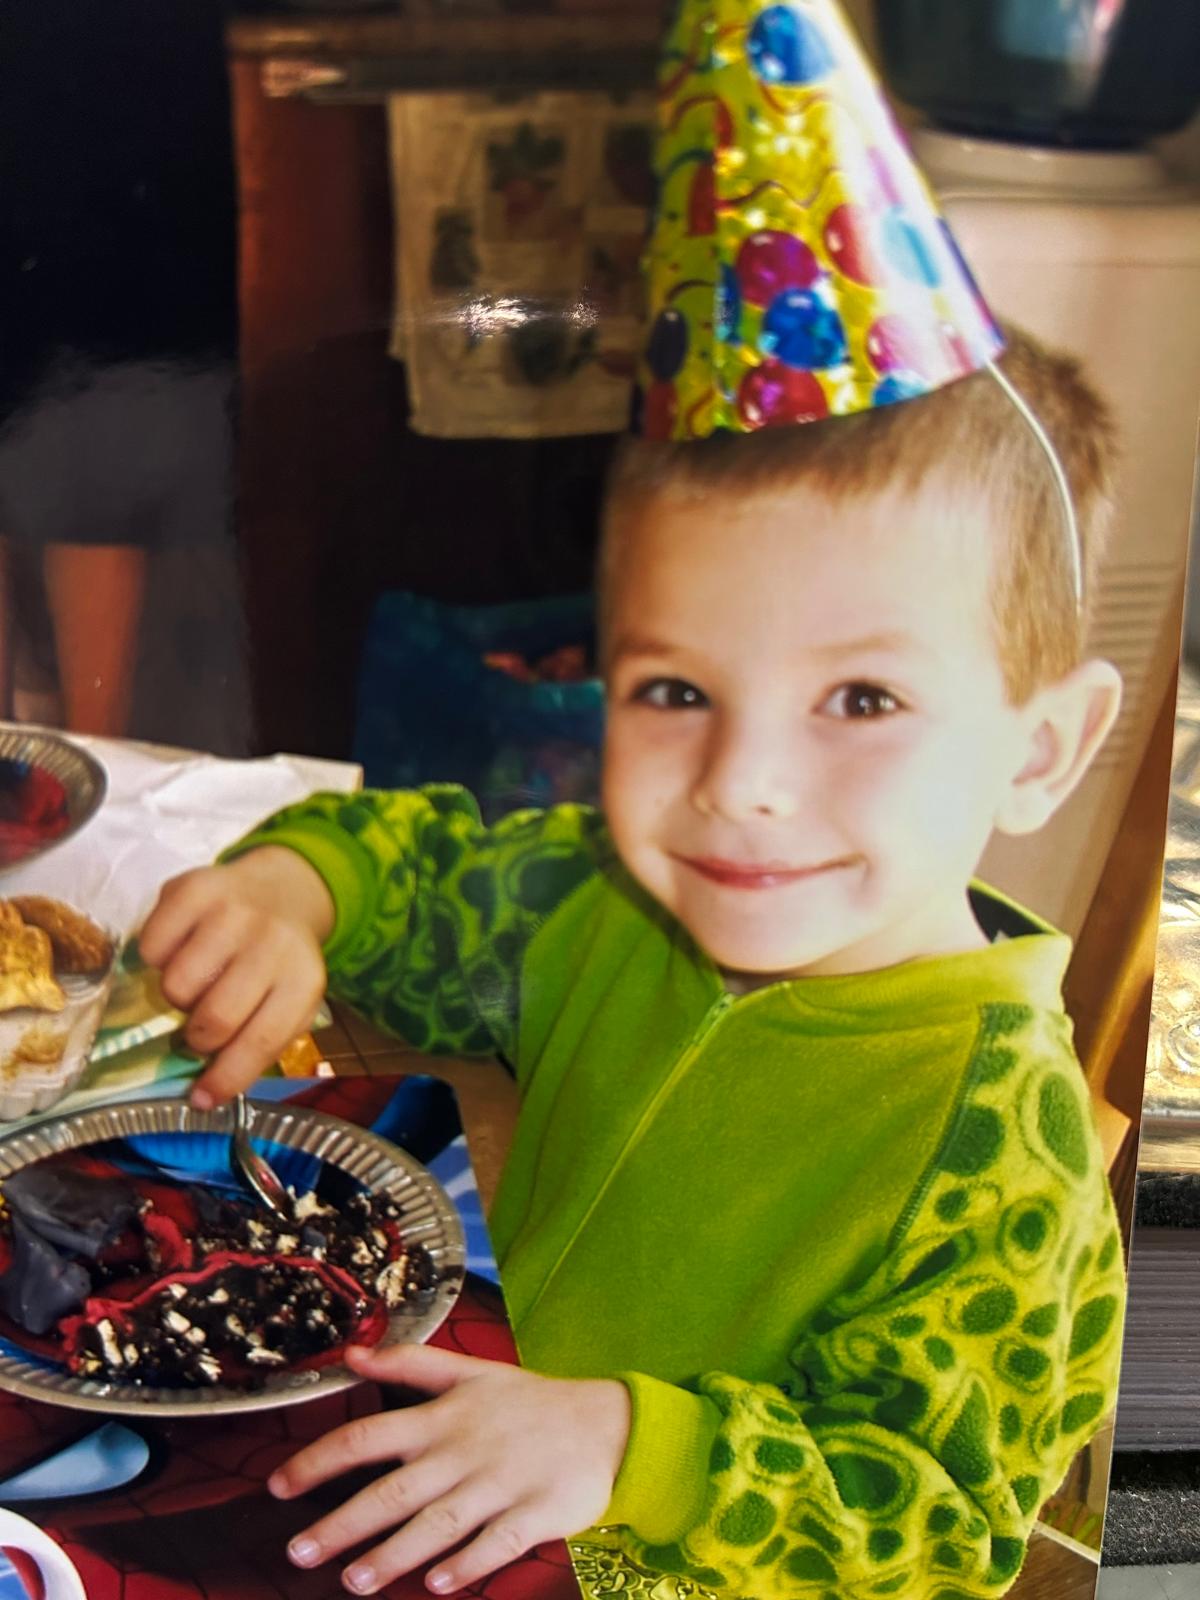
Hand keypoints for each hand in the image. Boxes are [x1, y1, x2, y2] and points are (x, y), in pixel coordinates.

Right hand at [138, 847, 334, 1106]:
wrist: (280, 889)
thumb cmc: (277, 962)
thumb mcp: (287, 1003)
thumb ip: (256, 1043)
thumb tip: (205, 1092)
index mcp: (303, 979)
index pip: (262, 1040)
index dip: (226, 1077)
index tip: (201, 1099)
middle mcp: (273, 942)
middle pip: (214, 1017)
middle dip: (199, 1036)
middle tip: (202, 1027)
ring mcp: (233, 912)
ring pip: (176, 984)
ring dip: (178, 996)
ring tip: (196, 982)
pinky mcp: (194, 887)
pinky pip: (151, 946)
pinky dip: (156, 957)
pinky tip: (181, 948)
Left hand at [269, 1343, 631, 1595]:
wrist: (606, 1423)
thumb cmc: (529, 1402)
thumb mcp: (472, 1372)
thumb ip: (410, 1364)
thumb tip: (351, 1355)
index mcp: (443, 1417)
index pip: (367, 1436)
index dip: (319, 1460)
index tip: (279, 1485)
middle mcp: (464, 1451)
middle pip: (393, 1490)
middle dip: (342, 1523)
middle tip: (298, 1552)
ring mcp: (500, 1484)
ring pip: (437, 1523)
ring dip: (393, 1555)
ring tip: (354, 1581)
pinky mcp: (535, 1513)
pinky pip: (495, 1543)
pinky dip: (467, 1564)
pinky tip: (437, 1586)